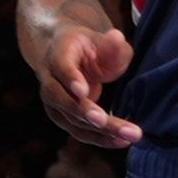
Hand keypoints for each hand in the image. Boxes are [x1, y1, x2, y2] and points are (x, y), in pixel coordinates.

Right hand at [23, 10, 140, 149]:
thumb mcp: (102, 41)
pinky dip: (100, 138)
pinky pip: (79, 131)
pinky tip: (122, 141)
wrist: (67, 57)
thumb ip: (111, 44)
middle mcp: (49, 81)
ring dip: (99, 131)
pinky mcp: (63, 117)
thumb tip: (116, 37)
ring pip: (71, 120)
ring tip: (128, 135)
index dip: (70, 79)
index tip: (83, 91)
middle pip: (62, 99)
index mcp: (58, 55)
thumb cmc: (89, 48)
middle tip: (103, 120)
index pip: (60, 67)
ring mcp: (53, 102)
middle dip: (82, 112)